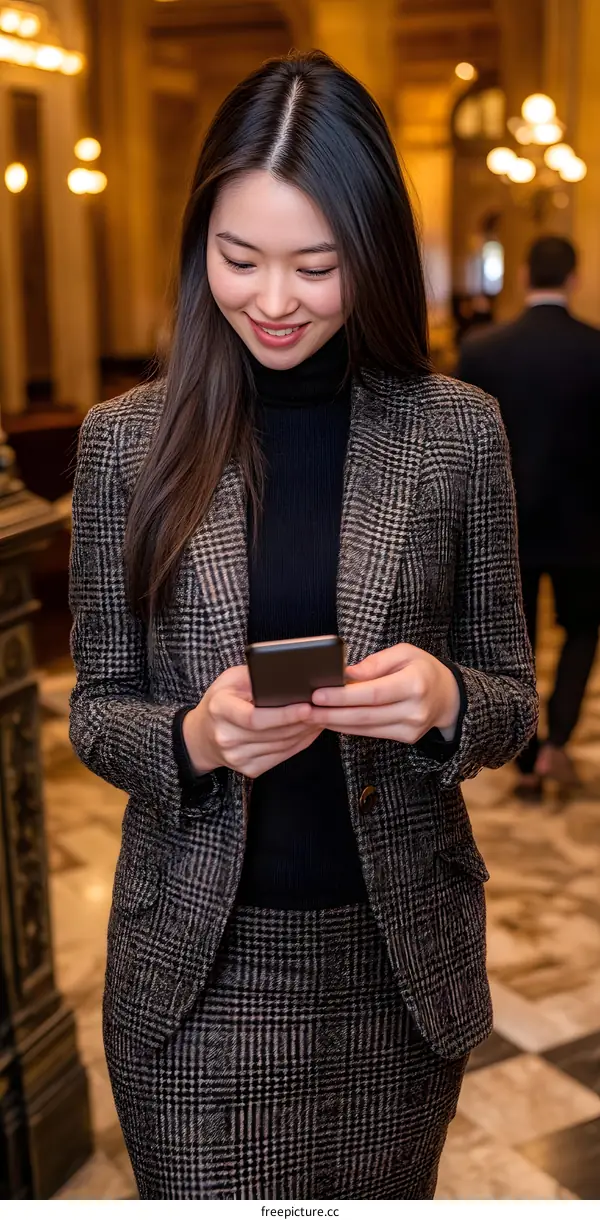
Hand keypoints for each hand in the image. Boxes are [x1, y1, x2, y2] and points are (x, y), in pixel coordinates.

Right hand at [183, 665, 321, 778]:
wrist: (201, 736)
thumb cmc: (220, 702)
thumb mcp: (230, 680)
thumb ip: (254, 676)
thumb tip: (288, 676)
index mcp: (220, 710)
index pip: (254, 718)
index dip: (283, 715)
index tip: (307, 706)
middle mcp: (226, 738)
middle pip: (272, 734)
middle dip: (302, 722)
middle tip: (324, 709)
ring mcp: (237, 758)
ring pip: (281, 746)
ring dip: (305, 733)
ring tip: (321, 717)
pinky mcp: (249, 770)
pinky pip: (281, 757)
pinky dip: (299, 744)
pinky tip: (309, 731)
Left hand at [309, 643, 459, 743]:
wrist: (448, 696)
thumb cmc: (422, 669)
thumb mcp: (404, 653)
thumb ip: (375, 663)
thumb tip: (346, 674)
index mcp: (415, 683)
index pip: (373, 692)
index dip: (343, 696)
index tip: (318, 694)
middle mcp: (415, 709)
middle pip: (366, 714)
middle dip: (332, 713)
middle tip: (305, 709)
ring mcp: (412, 727)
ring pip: (366, 727)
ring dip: (336, 723)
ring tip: (311, 716)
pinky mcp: (407, 738)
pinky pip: (372, 734)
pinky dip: (349, 728)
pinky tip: (331, 722)